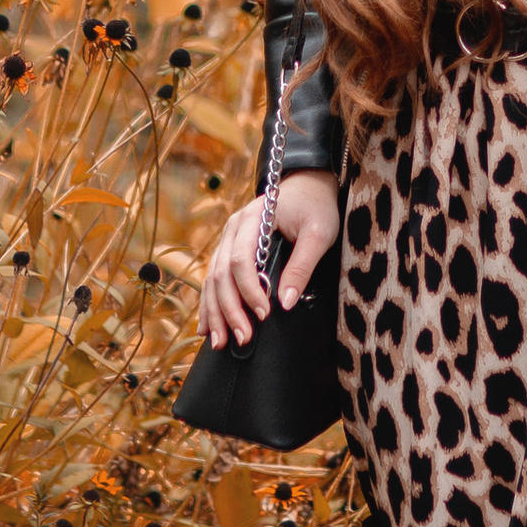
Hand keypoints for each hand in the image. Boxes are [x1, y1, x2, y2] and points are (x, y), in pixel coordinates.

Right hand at [198, 169, 339, 348]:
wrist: (308, 184)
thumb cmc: (316, 206)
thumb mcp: (319, 232)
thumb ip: (302, 265)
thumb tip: (285, 303)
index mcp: (253, 219)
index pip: (241, 260)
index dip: (249, 291)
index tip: (264, 315)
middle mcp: (233, 228)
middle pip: (221, 274)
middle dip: (229, 309)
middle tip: (242, 338)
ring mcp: (228, 239)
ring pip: (212, 279)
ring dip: (215, 312)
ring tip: (220, 342)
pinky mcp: (230, 249)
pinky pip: (214, 279)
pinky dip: (210, 304)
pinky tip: (207, 327)